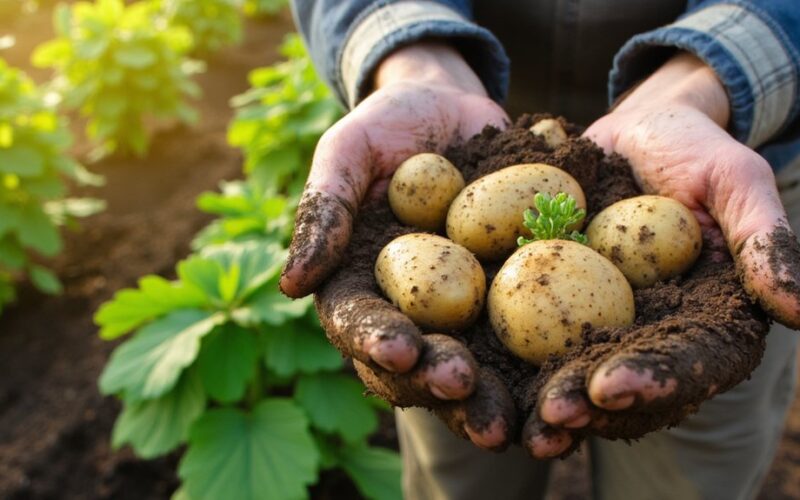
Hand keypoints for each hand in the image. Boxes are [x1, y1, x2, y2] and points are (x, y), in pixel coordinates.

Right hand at [281, 43, 516, 448]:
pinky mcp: (512, 301)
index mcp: (361, 285)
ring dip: (487, 398)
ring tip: (510, 422)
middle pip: (415, 363)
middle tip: (460, 388)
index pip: (359, 323)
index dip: (376, 340)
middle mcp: (409, 311)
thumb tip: (292, 285)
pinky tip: (563, 384)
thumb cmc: (389, 125)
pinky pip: (527, 339)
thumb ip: (323, 209)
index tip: (400, 349)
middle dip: (435, 381)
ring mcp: (461, 312)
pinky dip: (542, 367)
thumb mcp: (348, 150)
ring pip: (472, 368)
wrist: (455, 108)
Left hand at [525, 53, 799, 457]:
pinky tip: (471, 370)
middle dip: (587, 403)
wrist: (626, 130)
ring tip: (511, 418)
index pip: (689, 362)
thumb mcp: (733, 179)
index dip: (657, 379)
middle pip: (622, 383)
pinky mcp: (549, 306)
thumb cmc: (690, 149)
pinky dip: (502, 356)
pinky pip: (524, 336)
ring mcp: (595, 324)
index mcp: (703, 319)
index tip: (615, 385)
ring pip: (569, 373)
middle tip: (551, 417)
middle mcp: (648, 334)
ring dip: (540, 399)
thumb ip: (762, 238)